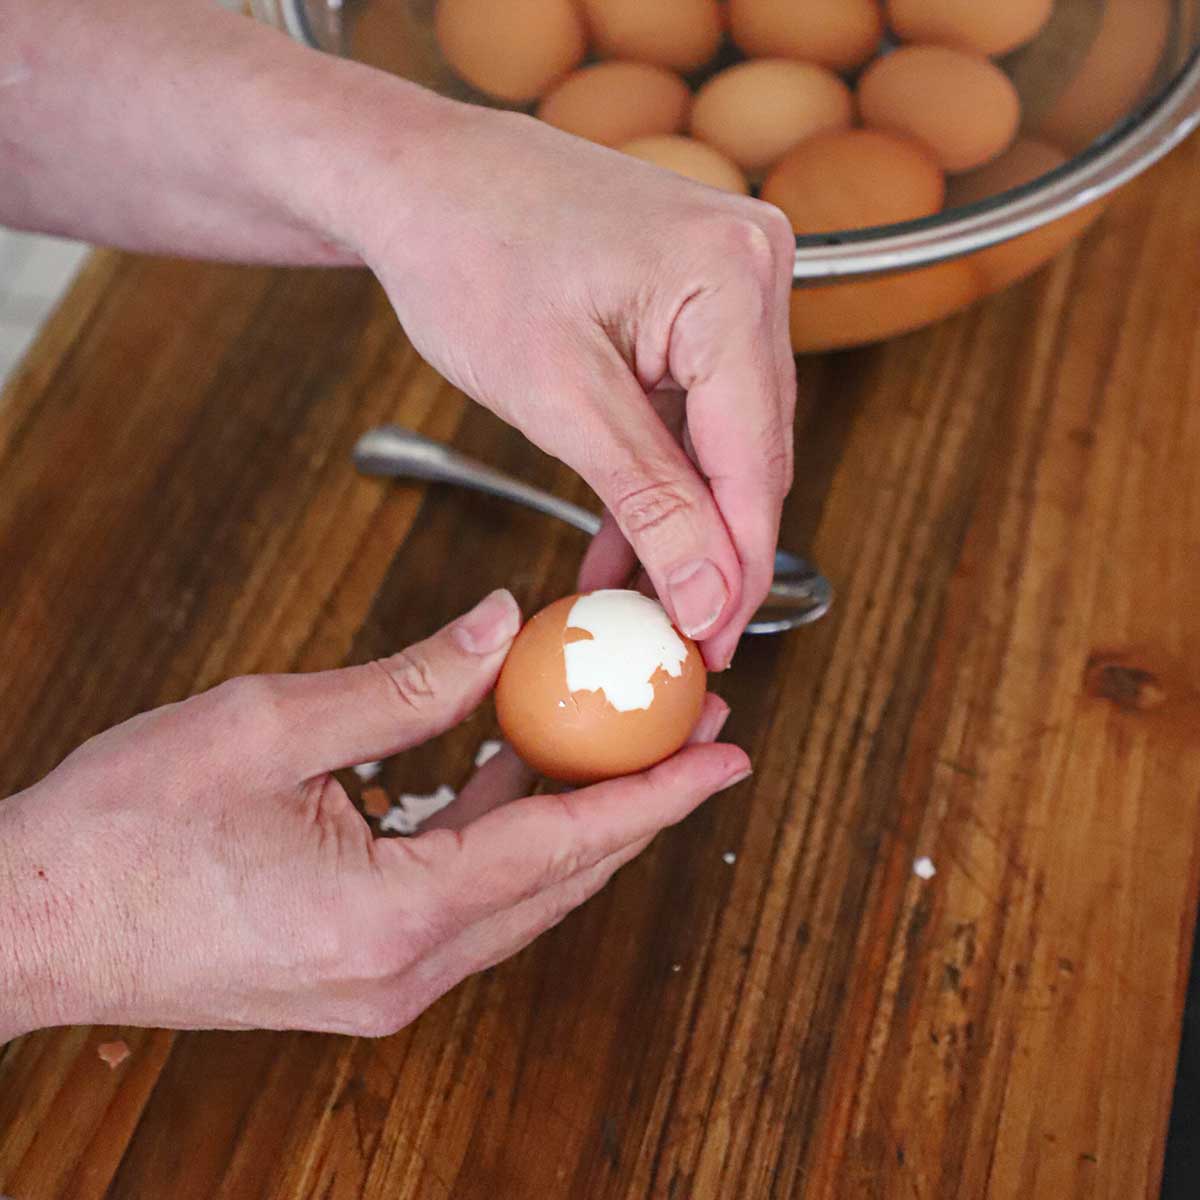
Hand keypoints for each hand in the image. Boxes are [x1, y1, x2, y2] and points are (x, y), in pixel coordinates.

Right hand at [0, 590, 746, 1040]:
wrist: (28, 924)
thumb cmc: (121, 835)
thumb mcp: (269, 727)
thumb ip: (409, 682)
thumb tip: (502, 629)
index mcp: (389, 919)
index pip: (561, 844)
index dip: (654, 794)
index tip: (725, 754)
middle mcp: (403, 971)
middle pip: (559, 874)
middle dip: (636, 798)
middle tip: (698, 728)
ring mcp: (384, 980)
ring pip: (521, 889)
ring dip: (577, 811)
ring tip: (630, 735)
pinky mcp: (361, 967)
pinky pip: (468, 895)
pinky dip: (509, 829)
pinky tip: (530, 765)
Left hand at [349, 103, 796, 668]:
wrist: (420, 179)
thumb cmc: (468, 254)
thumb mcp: (558, 397)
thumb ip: (650, 500)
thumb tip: (711, 595)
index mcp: (731, 276)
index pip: (755, 461)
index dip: (738, 568)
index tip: (716, 648)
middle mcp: (753, 266)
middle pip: (751, 453)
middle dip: (714, 553)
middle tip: (683, 640)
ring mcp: (729, 279)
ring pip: (722, 440)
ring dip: (683, 523)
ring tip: (646, 605)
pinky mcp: (696, 298)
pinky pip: (693, 408)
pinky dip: (660, 475)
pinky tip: (628, 545)